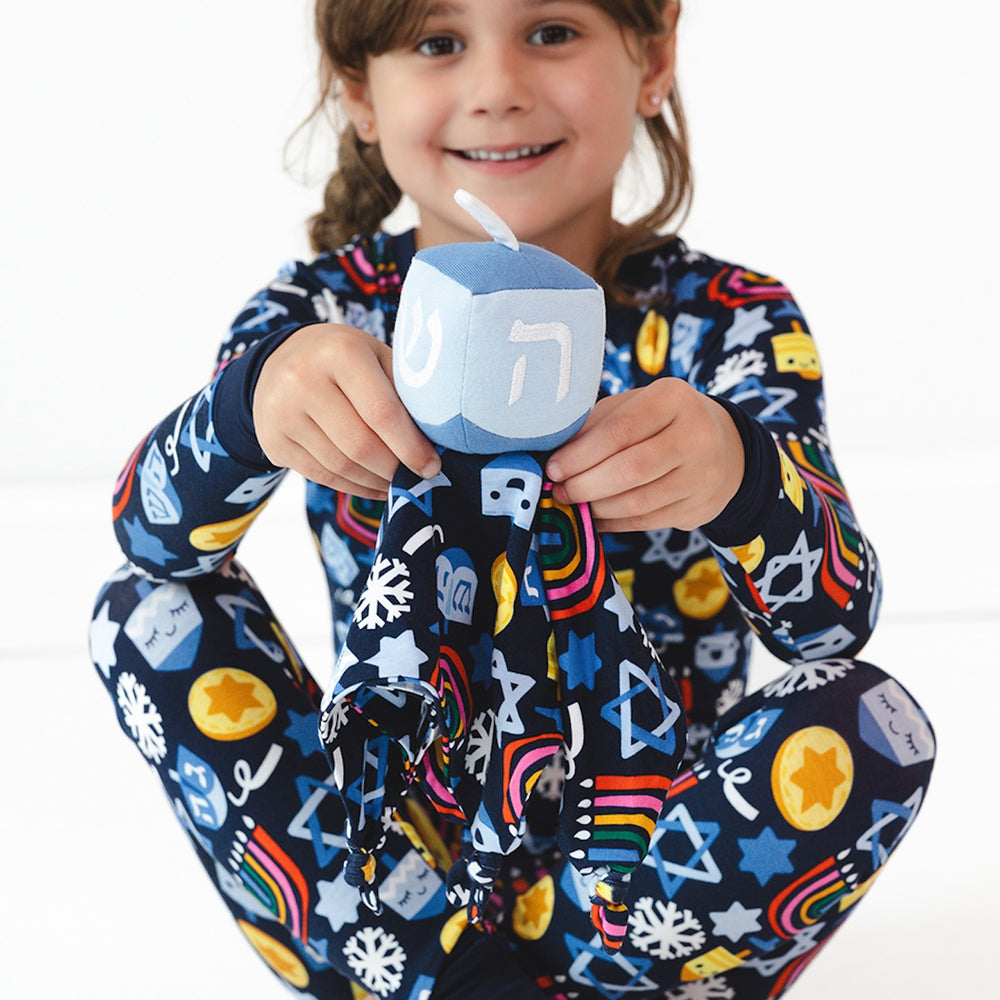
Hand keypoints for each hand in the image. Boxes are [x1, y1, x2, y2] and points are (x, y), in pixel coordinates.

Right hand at [253, 323, 440, 498]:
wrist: (281, 361)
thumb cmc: (346, 360)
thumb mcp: (376, 356)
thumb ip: (403, 391)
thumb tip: (438, 439)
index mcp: (339, 352)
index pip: (381, 411)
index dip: (410, 446)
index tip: (432, 466)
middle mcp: (303, 379)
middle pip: (360, 444)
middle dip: (395, 469)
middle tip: (418, 479)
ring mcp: (281, 412)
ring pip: (340, 465)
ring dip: (376, 481)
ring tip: (399, 483)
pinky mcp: (273, 441)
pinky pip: (321, 476)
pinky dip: (354, 487)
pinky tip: (375, 486)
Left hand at [544, 378, 744, 532]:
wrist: (724, 445)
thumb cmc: (662, 421)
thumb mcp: (634, 406)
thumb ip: (598, 425)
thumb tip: (556, 456)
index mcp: (674, 399)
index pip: (619, 430)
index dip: (580, 454)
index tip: (554, 467)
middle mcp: (696, 435)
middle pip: (630, 469)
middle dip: (585, 484)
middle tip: (560, 491)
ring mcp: (704, 475)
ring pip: (639, 501)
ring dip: (597, 507)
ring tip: (575, 503)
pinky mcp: (702, 507)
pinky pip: (648, 521)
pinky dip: (615, 523)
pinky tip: (596, 518)